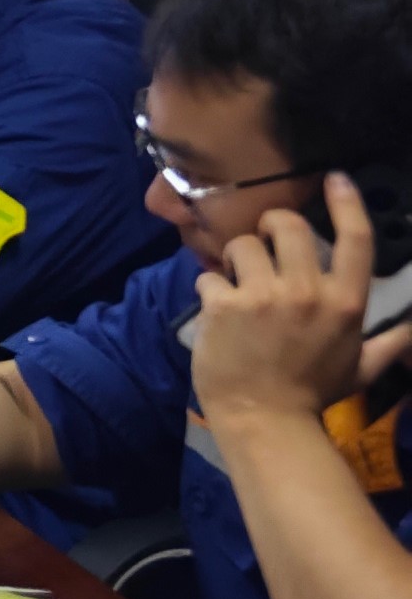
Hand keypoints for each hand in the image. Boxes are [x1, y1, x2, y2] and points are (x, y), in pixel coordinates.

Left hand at [193, 175, 411, 428]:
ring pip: (243, 244)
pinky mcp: (224, 305)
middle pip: (288, 225)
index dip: (346, 203)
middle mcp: (308, 293)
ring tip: (237, 282)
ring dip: (236, 258)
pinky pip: (209, 274)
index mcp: (345, 303)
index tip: (335, 178)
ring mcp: (264, 297)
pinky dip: (209, 287)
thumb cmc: (312, 393)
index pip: (355, 240)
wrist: (264, 419)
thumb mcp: (360, 367)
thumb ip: (389, 343)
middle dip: (272, 226)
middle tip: (264, 243)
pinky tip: (216, 309)